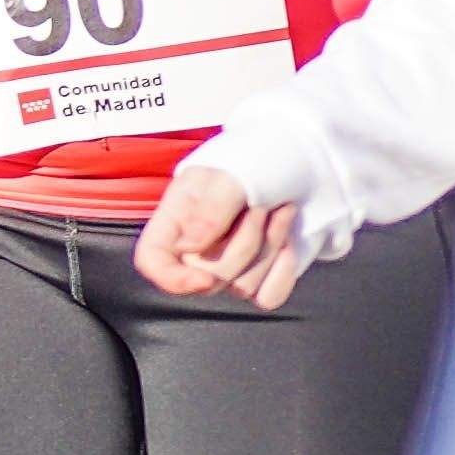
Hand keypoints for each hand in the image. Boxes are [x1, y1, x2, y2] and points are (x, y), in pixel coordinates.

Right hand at [134, 161, 311, 307]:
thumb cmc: (257, 157)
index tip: (205, 278)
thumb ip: (211, 208)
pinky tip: (287, 241)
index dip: (171, 278)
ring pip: (242, 287)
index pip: (153, 261)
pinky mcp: (259, 279)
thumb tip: (189, 245)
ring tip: (277, 210)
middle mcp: (196, 247)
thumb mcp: (231, 173)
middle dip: (245, 242)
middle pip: (208, 277)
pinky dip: (284, 269)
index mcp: (176, 216)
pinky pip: (269, 296)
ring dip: (270, 246)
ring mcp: (228, 267)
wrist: (301, 164)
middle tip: (260, 205)